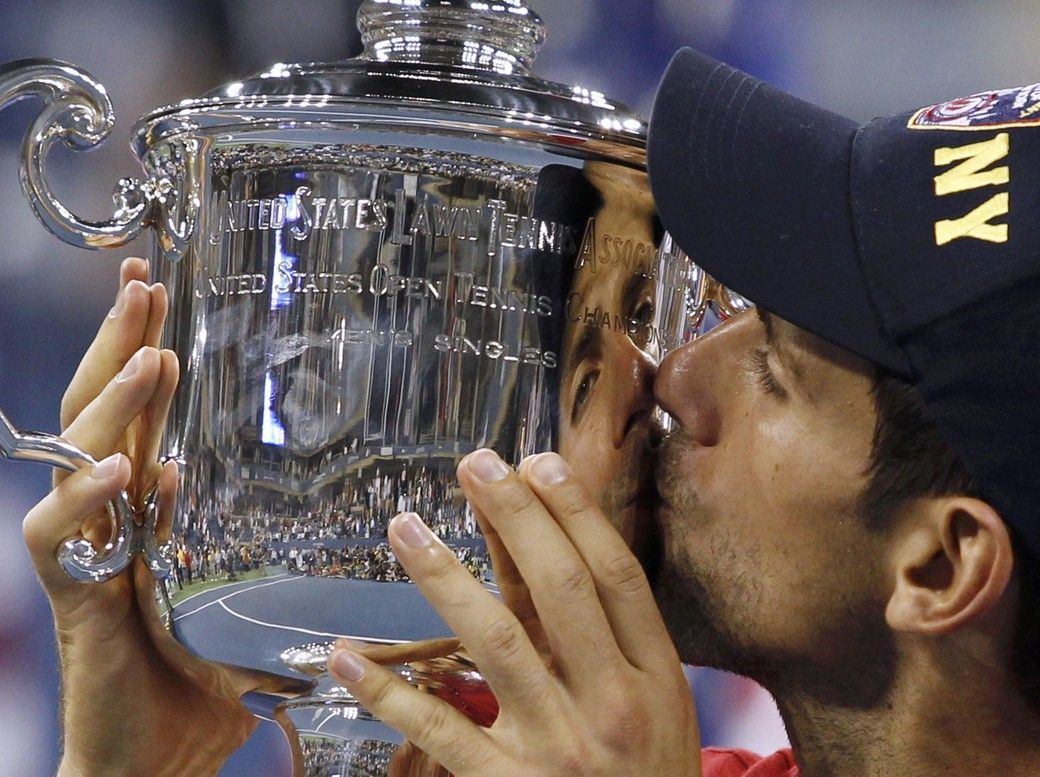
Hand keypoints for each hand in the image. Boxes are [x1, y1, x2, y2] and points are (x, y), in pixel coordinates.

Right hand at [21, 258, 256, 776]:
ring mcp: (84, 554)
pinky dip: (86, 502)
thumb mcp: (242, 590)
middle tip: (144, 283)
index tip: (162, 291)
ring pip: (77, 458)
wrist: (154, 758)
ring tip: (151, 357)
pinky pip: (60, 541)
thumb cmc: (202, 677)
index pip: (140, 411)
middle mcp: (108, 518)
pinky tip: (119, 471)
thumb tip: (294, 486)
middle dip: (121, 345)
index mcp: (146, 507)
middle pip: (101, 411)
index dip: (144, 349)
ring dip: (112, 405)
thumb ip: (251, 538)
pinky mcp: (73, 601)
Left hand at [327, 449, 700, 775]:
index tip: (537, 462)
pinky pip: (443, 730)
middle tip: (476, 465)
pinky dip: (392, 693)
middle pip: (561, 590)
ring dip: (446, 578)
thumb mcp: (659, 707)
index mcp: (655, 677)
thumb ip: (612, 641)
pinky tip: (349, 654)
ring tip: (405, 526)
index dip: (577, 514)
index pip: (614, 576)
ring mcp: (557, 749)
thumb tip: (553, 551)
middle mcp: (611, 704)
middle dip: (516, 518)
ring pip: (497, 644)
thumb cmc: (646, 775)